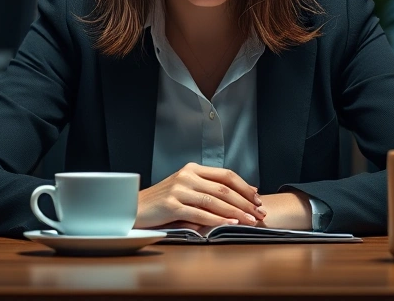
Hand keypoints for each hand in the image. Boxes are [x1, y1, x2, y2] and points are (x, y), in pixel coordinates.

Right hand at [134, 162, 266, 228]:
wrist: (134, 208)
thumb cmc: (163, 202)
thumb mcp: (186, 189)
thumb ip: (209, 189)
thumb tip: (244, 192)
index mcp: (192, 169)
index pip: (225, 175)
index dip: (244, 187)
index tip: (258, 198)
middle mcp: (187, 176)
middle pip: (224, 189)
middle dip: (245, 202)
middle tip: (260, 213)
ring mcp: (179, 190)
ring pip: (215, 201)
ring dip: (236, 212)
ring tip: (250, 221)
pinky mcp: (172, 205)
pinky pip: (200, 213)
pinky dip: (218, 219)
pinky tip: (230, 223)